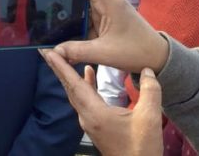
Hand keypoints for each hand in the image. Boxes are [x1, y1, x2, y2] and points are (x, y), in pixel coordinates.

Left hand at [42, 49, 162, 155]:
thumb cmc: (141, 147)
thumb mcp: (149, 116)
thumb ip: (149, 89)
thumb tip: (147, 69)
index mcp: (96, 114)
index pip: (74, 85)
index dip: (61, 67)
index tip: (48, 53)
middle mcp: (88, 118)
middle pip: (70, 89)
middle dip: (59, 69)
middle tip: (49, 52)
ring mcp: (90, 123)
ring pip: (76, 95)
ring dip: (70, 76)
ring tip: (65, 59)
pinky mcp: (96, 126)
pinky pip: (84, 101)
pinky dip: (84, 85)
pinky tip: (88, 75)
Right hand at [43, 0, 167, 73]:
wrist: (157, 57)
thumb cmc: (136, 52)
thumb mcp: (104, 53)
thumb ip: (77, 51)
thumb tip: (54, 50)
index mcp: (110, 3)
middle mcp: (109, 1)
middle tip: (42, 2)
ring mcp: (109, 9)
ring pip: (83, 6)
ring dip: (70, 15)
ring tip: (51, 22)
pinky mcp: (109, 18)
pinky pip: (89, 17)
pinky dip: (78, 25)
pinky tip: (67, 35)